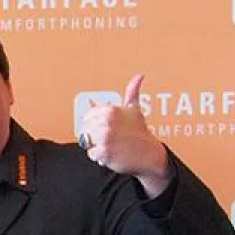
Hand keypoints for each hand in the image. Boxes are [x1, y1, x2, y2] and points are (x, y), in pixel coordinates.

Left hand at [78, 74, 171, 196]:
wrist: (149, 154)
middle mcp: (106, 122)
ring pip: (87, 143)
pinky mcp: (103, 152)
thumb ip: (132, 92)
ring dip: (97, 147)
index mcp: (110, 110)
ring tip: (113, 145)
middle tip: (112, 138)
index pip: (87, 117)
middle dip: (95, 136)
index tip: (108, 128)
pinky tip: (113, 153)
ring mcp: (104, 137)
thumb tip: (139, 76)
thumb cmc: (140, 132)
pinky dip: (100, 157)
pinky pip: (92, 155)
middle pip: (85, 131)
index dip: (95, 124)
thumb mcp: (135, 109)